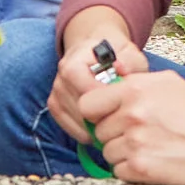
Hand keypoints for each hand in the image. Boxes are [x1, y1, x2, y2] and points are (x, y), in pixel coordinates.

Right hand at [44, 13, 134, 141]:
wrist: (95, 54)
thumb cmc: (115, 56)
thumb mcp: (128, 53)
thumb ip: (129, 61)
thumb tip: (122, 69)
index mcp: (75, 60)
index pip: (85, 89)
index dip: (105, 100)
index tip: (121, 103)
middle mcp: (61, 76)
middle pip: (81, 109)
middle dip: (104, 116)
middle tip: (121, 116)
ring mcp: (56, 93)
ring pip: (77, 122)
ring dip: (97, 126)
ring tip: (113, 119)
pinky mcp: (55, 106)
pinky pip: (70, 128)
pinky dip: (87, 132)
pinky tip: (101, 124)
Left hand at [72, 55, 184, 184]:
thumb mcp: (167, 82)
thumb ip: (133, 81)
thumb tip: (105, 84)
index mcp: (134, 90)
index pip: (87, 104)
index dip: (97, 111)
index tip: (109, 115)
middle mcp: (131, 115)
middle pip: (97, 131)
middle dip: (114, 133)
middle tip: (142, 132)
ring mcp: (135, 143)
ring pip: (107, 152)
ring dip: (123, 152)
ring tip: (151, 146)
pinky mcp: (140, 169)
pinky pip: (118, 170)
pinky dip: (131, 169)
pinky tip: (154, 160)